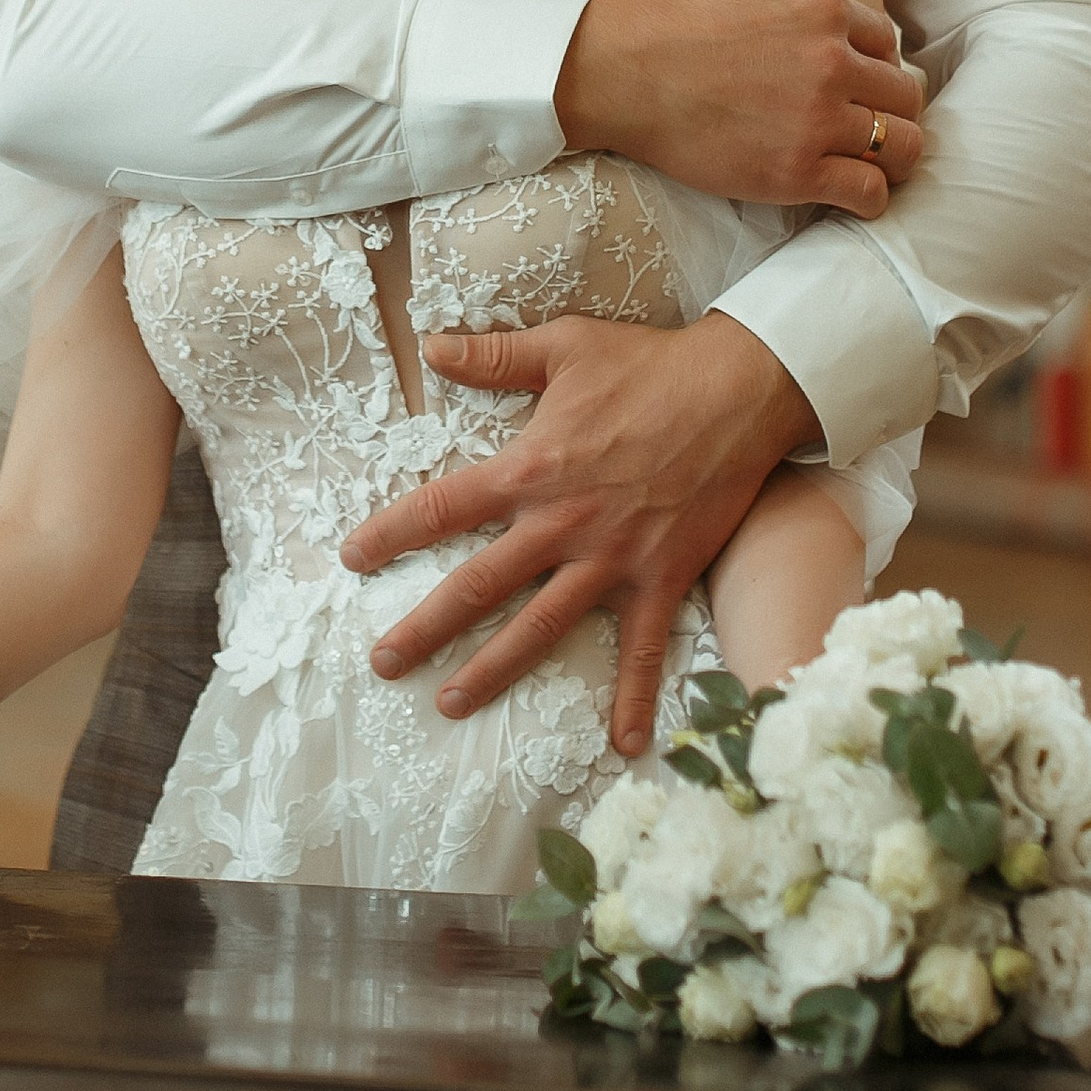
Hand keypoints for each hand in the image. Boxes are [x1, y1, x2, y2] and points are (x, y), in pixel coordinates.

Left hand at [339, 311, 816, 754]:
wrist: (737, 392)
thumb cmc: (649, 365)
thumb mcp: (564, 345)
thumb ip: (494, 355)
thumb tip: (432, 346)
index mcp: (531, 470)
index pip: (442, 507)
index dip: (391, 534)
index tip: (353, 557)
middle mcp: (561, 525)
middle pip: (477, 586)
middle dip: (424, 629)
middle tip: (382, 663)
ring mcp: (612, 560)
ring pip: (539, 628)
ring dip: (492, 671)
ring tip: (450, 703)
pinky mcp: (661, 579)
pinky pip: (645, 650)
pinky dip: (635, 698)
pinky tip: (624, 745)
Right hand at [557, 0, 922, 214]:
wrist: (620, 73)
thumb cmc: (666, 12)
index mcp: (822, 8)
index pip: (887, 40)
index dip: (876, 60)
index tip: (858, 77)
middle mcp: (831, 63)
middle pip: (902, 92)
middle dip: (891, 105)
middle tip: (866, 119)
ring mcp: (817, 121)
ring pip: (899, 143)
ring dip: (892, 151)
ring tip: (872, 156)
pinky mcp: (797, 172)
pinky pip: (869, 191)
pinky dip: (871, 195)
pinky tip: (853, 189)